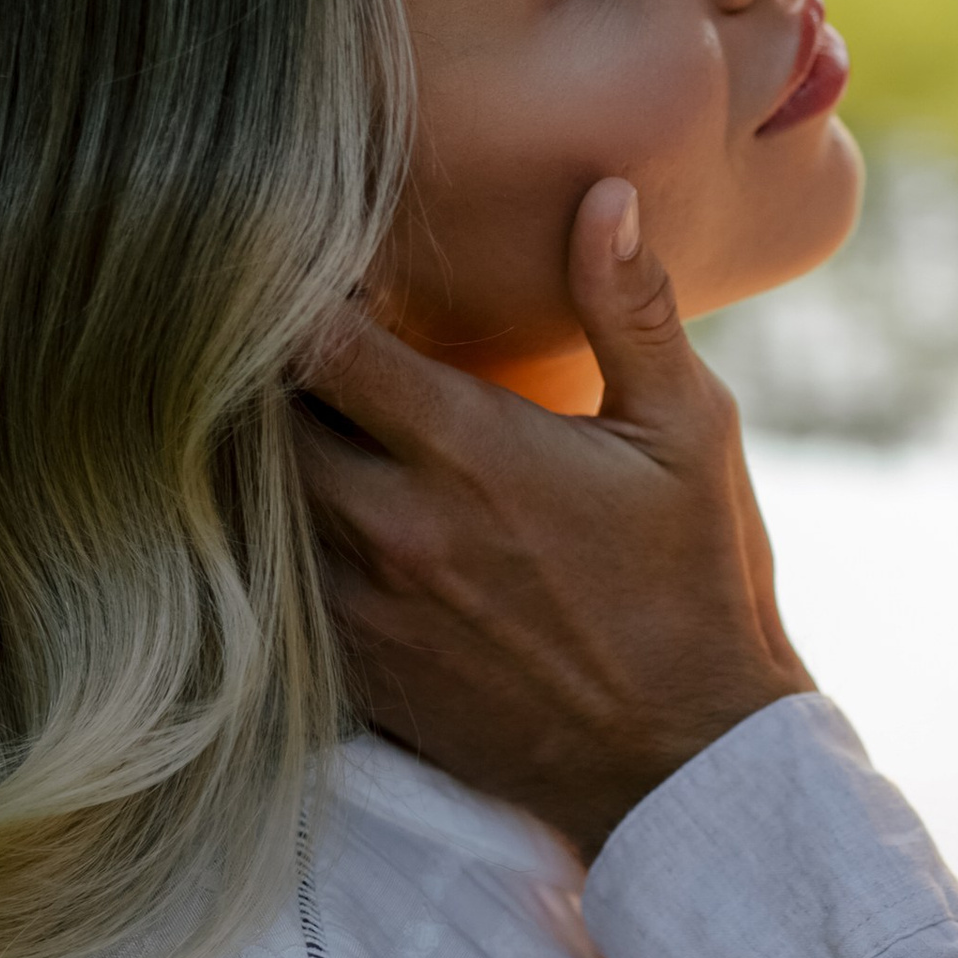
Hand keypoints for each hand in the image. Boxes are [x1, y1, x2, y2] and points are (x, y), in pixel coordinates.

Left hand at [296, 181, 812, 849]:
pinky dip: (286, 539)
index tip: (316, 267)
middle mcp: (396, 526)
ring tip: (295, 414)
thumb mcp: (688, 433)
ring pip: (261, 501)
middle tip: (289, 333)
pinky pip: (280, 583)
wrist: (683, 764)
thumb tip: (602, 193)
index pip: (322, 341)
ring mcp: (367, 606)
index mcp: (470, 450)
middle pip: (264, 416)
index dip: (302, 291)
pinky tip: (324, 515)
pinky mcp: (360, 670)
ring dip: (270, 453)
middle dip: (269, 367)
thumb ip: (632, 308)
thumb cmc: (696, 585)